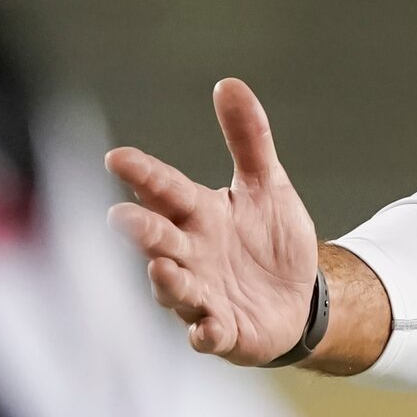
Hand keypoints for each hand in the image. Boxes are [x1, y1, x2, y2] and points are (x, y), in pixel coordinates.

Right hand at [107, 78, 320, 365]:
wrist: (300, 297)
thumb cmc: (271, 240)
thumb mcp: (267, 185)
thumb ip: (249, 139)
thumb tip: (229, 83)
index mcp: (198, 214)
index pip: (165, 190)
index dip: (143, 175)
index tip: (117, 157)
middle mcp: (190, 253)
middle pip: (158, 239)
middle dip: (141, 230)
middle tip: (124, 217)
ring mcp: (202, 294)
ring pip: (174, 287)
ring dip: (168, 280)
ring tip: (162, 267)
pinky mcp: (222, 330)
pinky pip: (209, 333)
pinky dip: (205, 332)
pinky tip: (206, 329)